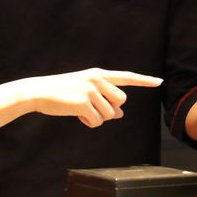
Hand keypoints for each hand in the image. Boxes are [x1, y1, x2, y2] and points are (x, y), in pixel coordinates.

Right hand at [21, 68, 161, 127]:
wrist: (37, 92)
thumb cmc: (60, 92)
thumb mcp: (84, 92)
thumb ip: (103, 99)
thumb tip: (120, 115)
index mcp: (98, 74)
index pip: (126, 77)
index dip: (143, 80)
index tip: (158, 81)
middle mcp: (97, 79)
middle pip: (121, 102)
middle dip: (109, 110)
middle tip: (91, 108)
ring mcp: (91, 90)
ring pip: (110, 115)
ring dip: (97, 118)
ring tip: (80, 110)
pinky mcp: (84, 103)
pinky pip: (97, 122)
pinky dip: (88, 123)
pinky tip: (76, 115)